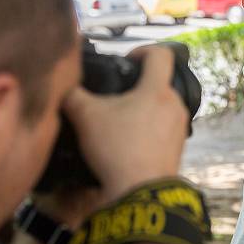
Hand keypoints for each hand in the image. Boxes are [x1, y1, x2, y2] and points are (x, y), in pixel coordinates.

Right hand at [62, 45, 189, 206]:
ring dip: (143, 109)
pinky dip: (148, 131)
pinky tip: (128, 143)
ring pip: (161, 108)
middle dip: (137, 86)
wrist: (140, 193)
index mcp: (158, 90)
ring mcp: (180, 129)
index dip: (142, 50)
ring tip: (119, 122)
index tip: (126, 60)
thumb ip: (73, 94)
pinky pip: (163, 130)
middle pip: (160, 83)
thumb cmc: (117, 149)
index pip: (161, 54)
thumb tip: (63, 84)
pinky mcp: (178, 149)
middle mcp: (175, 105)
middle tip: (114, 96)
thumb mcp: (86, 117)